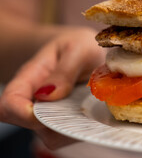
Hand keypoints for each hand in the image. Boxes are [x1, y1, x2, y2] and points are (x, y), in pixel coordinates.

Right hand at [0, 27, 104, 148]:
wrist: (88, 48)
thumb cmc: (80, 45)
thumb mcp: (77, 48)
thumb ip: (64, 71)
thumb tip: (47, 96)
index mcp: (30, 76)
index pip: (10, 103)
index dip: (24, 114)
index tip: (52, 112)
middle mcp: (35, 98)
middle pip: (27, 124)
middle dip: (54, 124)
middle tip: (82, 109)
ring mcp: (49, 111)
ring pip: (49, 134)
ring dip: (70, 129)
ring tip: (90, 110)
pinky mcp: (64, 119)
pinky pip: (66, 134)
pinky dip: (80, 130)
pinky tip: (93, 115)